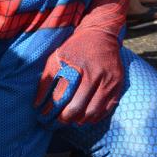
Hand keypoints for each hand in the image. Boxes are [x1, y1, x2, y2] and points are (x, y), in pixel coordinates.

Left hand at [35, 0, 126, 125]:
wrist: (101, 34)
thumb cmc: (75, 47)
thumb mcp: (56, 56)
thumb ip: (47, 78)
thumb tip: (38, 103)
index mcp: (75, 67)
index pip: (61, 96)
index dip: (52, 110)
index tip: (44, 117)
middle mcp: (93, 75)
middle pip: (77, 107)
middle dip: (65, 118)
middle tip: (57, 122)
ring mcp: (108, 81)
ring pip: (92, 112)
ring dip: (80, 121)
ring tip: (71, 121)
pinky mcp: (118, 85)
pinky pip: (106, 109)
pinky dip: (95, 117)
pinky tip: (85, 117)